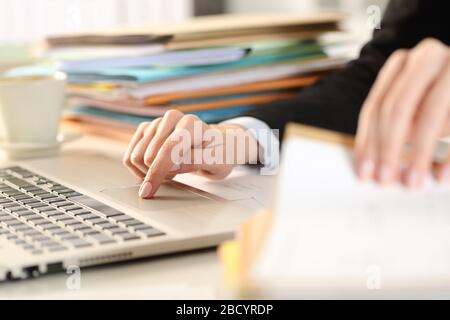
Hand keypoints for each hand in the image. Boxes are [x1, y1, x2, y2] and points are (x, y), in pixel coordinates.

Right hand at [123, 110, 258, 198]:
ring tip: (172, 168)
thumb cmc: (219, 154)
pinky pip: (130, 155)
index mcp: (191, 124)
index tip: (148, 191)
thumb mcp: (218, 162)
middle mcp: (171, 118)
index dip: (156, 172)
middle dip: (160, 173)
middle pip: (147, 156)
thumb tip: (172, 166)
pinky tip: (160, 166)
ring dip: (151, 171)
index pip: (167, 149)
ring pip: (136, 156)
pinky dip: (142, 168)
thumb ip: (196, 162)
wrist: (217, 144)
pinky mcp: (146, 129)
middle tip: (179, 173)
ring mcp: (157, 122)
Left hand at [355, 38, 449, 188]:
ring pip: (429, 116)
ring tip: (412, 183)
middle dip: (388, 150)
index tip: (364, 171)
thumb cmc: (438, 96)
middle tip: (385, 180)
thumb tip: (375, 163)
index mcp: (402, 63)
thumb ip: (395, 125)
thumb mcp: (413, 105)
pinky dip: (449, 155)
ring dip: (418, 155)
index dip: (367, 142)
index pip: (376, 106)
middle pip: (397, 109)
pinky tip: (441, 175)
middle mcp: (426, 58)